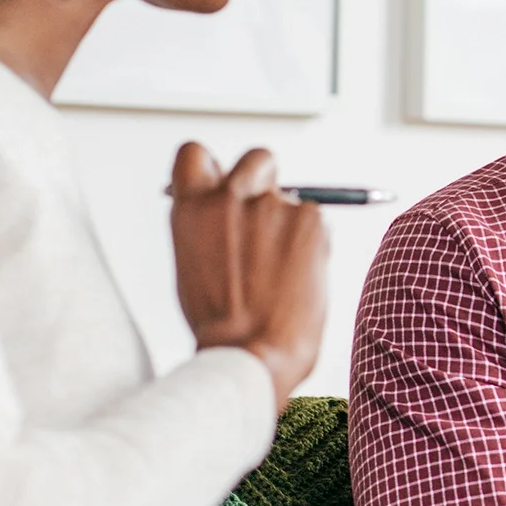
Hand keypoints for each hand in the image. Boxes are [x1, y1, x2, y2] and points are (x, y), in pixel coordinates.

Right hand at [169, 143, 329, 398]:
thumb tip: (225, 213)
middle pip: (258, 160)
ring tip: (280, 275)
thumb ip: (207, 227)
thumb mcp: (192, 265)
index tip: (223, 187)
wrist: (251, 353)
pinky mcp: (309, 218)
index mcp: (190, 206)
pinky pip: (315, 223)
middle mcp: (228, 195)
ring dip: (291, 227)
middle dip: (267, 182)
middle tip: (269, 225)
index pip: (194, 153)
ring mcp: (271, 204)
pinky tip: (298, 280)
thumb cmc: (220, 323)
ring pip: (292, 201)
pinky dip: (312, 246)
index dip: (214, 169)